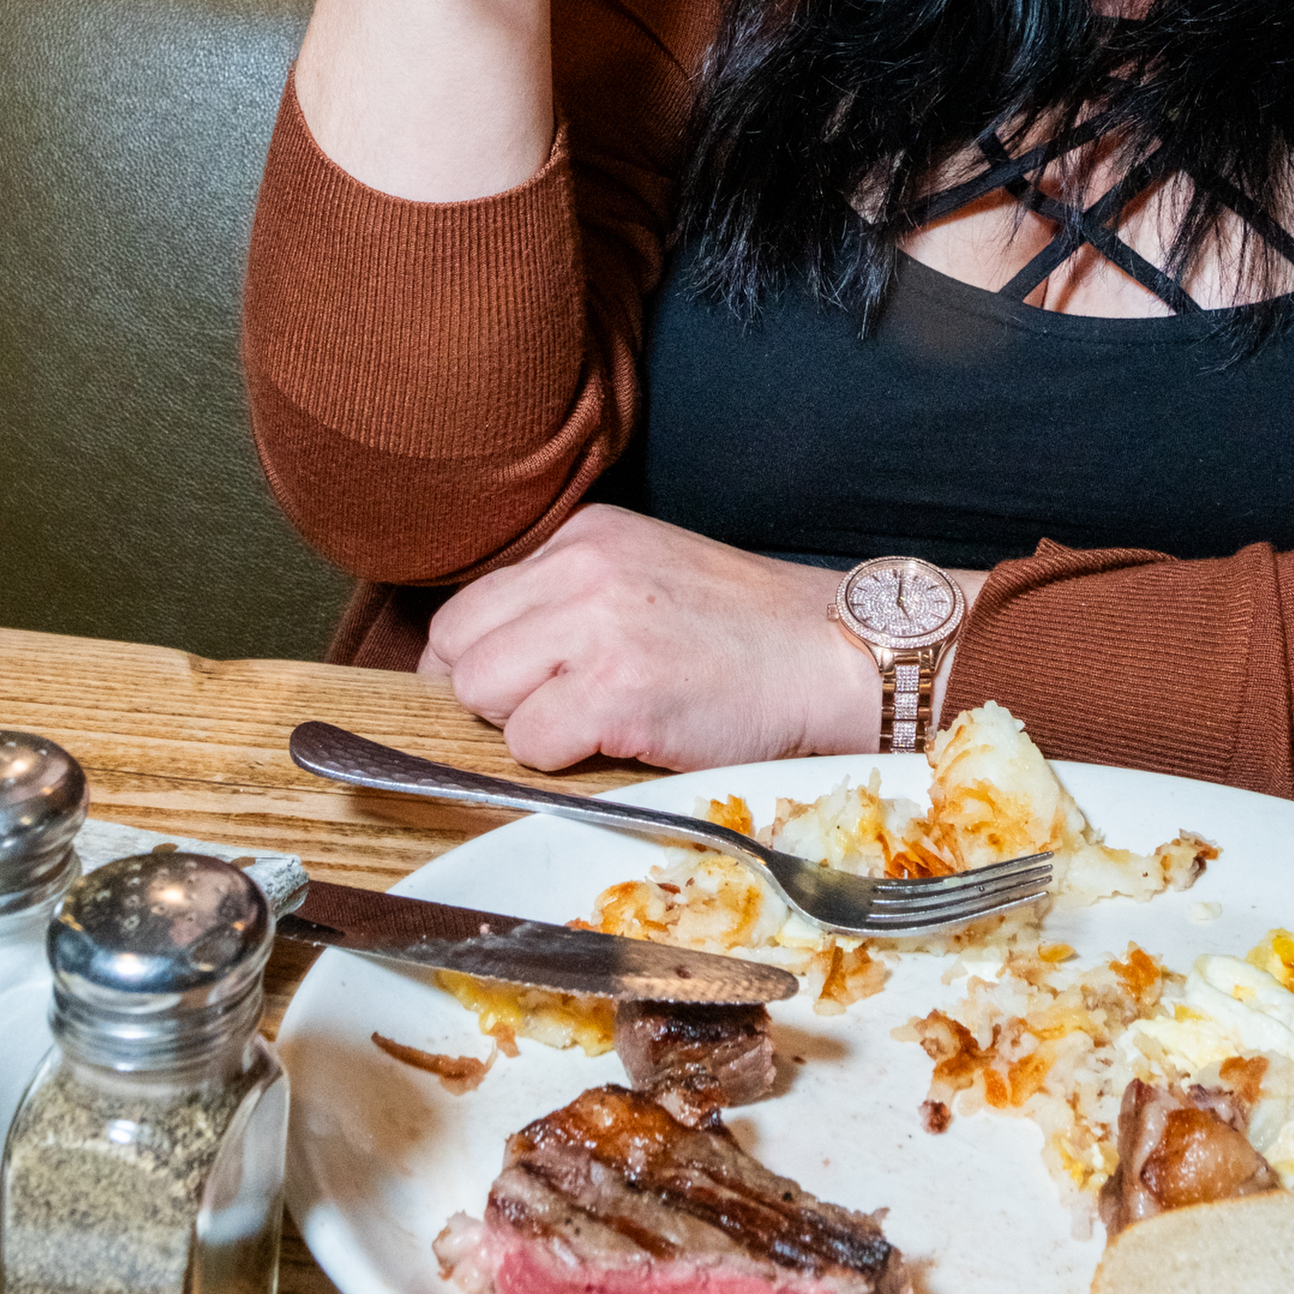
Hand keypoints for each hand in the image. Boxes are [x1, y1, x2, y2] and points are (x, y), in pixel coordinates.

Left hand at [421, 505, 882, 771]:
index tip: (526, 686)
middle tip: (560, 710)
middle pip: (458, 649)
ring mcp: (597, 625)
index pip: (470, 606)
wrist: (835, 655)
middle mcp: (581, 567)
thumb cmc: (748, 632)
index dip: (486, 660)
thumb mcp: (648, 574)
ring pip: (481, 694)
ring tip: (596, 721)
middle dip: (494, 694)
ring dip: (526, 726)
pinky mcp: (617, 689)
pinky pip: (530, 743)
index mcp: (584, 533)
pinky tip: (622, 738)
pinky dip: (562, 760)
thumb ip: (569, 596)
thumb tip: (478, 663)